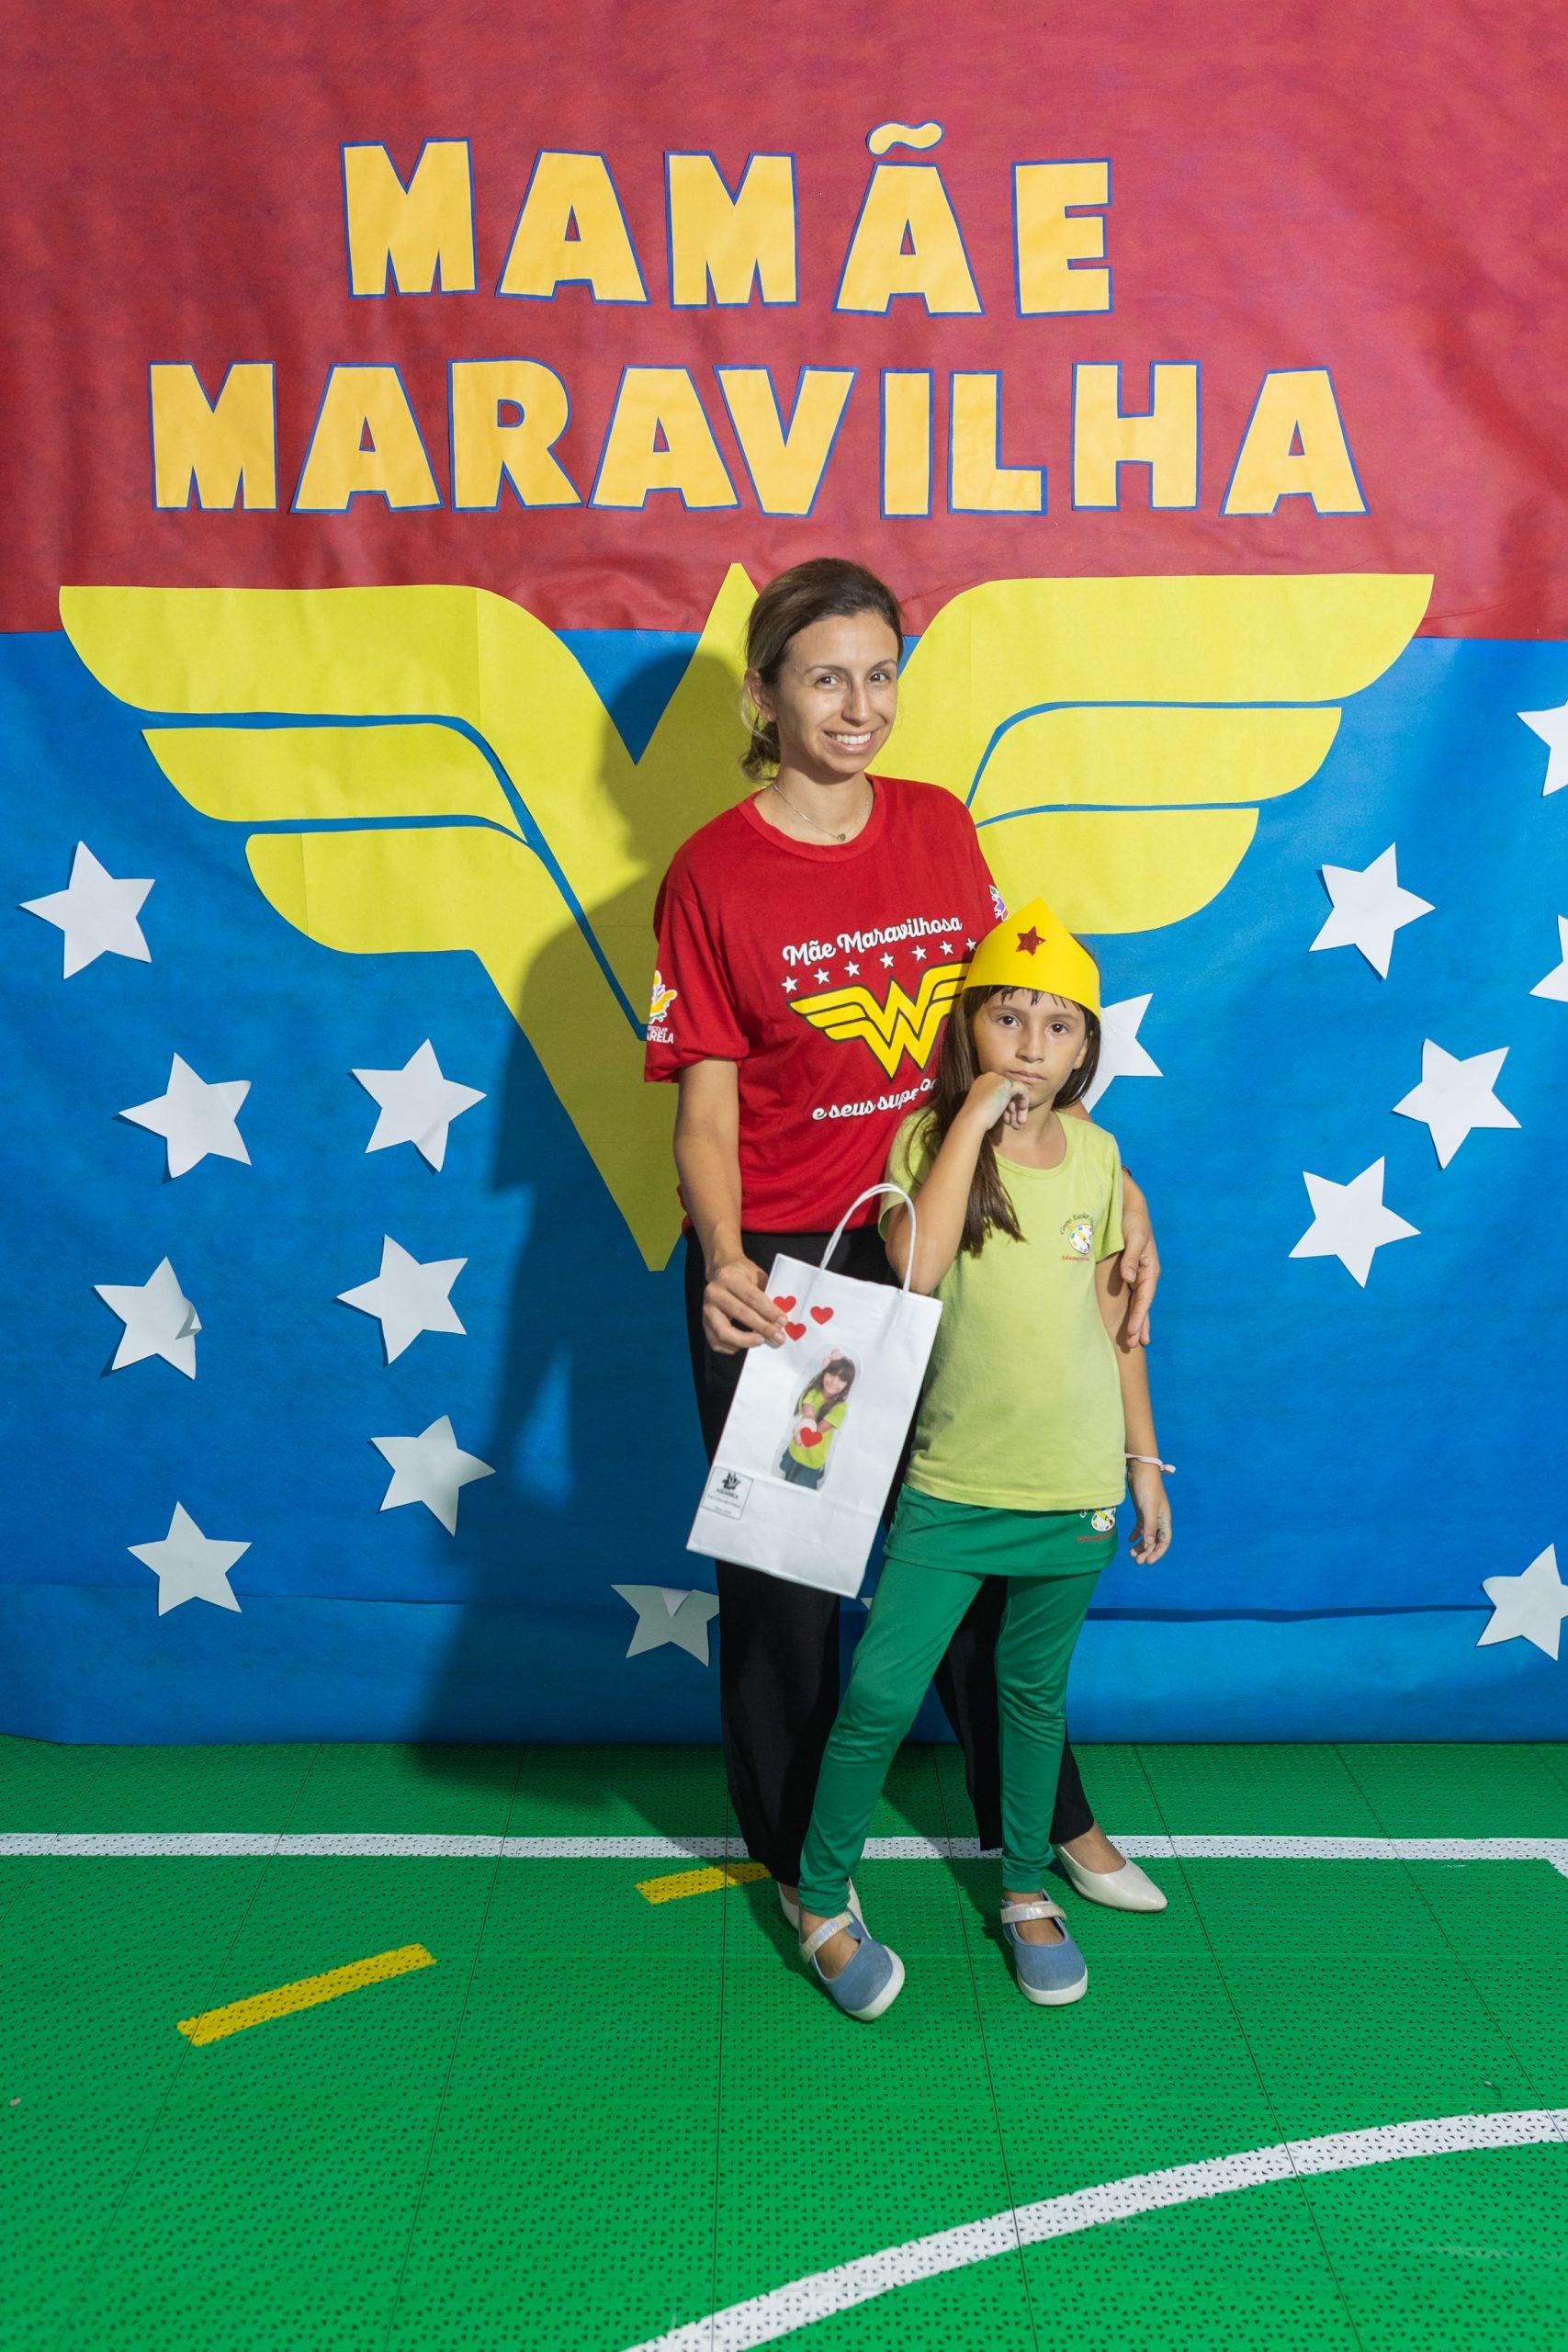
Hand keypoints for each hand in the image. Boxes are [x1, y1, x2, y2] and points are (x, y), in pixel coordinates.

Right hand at [703, 1254, 785, 1354]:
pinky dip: (733, 1347)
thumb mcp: (757, 1276)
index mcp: (728, 1277)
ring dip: (746, 1341)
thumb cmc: (744, 1275)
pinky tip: (747, 1343)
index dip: (769, 1311)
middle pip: (740, 1314)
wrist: (721, 1271)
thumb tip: (780, 1321)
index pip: (751, 1297)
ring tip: (763, 1341)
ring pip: (724, 1332)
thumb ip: (768, 1294)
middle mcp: (714, 1292)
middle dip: (763, 1328)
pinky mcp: (704, 1323)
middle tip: (779, 1337)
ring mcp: (706, 1309)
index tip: (783, 1321)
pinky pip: (716, 1342)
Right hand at [963, 1072, 1029, 1130]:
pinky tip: (1021, 1113)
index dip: (1006, 1106)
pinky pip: (1022, 1090)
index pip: (1000, 1091)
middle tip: (1015, 1124)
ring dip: (1018, 1109)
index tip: (1007, 1120)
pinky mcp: (1006, 1083)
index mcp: (982, 1082)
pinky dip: (1024, 1101)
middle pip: (1008, 1091)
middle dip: (1012, 1109)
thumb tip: (1010, 1106)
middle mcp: (989, 1077)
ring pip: (1016, 1091)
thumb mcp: (985, 1106)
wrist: (972, 1119)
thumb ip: (996, 1102)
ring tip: (1018, 1125)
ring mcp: (997, 1079)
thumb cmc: (976, 1118)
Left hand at [1118, 1175, 1159, 1347]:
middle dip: (1139, 1325)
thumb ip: (1131, 1258)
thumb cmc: (1134, 1222)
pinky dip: (1131, 1309)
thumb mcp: (1134, 1238)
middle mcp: (1146, 1275)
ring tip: (1134, 1341)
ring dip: (1137, 1320)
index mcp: (1149, 1270)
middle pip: (1143, 1305)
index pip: (1144, 1298)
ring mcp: (1138, 1274)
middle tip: (1133, 1345)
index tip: (1131, 1332)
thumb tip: (1129, 1279)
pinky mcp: (1130, 1272)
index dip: (1138, 1316)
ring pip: (1138, 1303)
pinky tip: (1129, 1320)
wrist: (1131, 1208)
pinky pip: (1131, 1295)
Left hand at [1127, 1461, 1170, 1562]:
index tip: (1148, 1561)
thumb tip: (1150, 1543)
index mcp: (1164, 1519)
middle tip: (1136, 1561)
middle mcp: (1159, 1520)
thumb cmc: (1147, 1488)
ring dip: (1141, 1545)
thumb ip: (1150, 1526)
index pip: (1164, 1541)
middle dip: (1147, 1552)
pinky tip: (1130, 1540)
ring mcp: (1150, 1516)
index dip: (1158, 1553)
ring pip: (1147, 1536)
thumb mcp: (1148, 1508)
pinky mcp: (1142, 1511)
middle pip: (1155, 1541)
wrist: (1141, 1471)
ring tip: (1131, 1553)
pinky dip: (1136, 1535)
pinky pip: (1141, 1527)